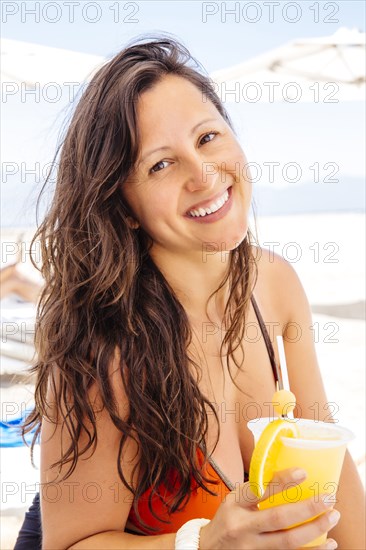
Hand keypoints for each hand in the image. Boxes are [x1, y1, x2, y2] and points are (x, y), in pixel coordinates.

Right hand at [199, 468, 339, 548]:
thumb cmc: (228, 519)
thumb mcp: (235, 499)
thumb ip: (257, 489)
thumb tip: (289, 473)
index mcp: (235, 504)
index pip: (258, 490)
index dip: (281, 482)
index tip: (303, 473)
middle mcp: (242, 527)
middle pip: (278, 519)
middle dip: (307, 509)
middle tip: (329, 499)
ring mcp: (252, 548)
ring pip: (288, 543)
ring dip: (315, 531)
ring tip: (332, 518)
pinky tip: (328, 544)